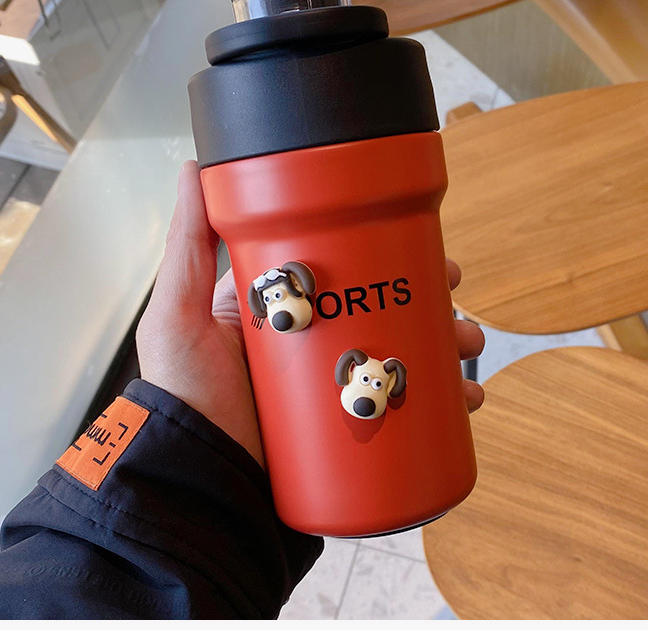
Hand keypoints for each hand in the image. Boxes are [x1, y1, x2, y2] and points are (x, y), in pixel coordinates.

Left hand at [136, 161, 484, 468]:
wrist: (196, 479)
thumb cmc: (183, 394)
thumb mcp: (179, 313)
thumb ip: (188, 245)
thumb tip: (198, 168)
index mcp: (287, 307)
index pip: (352, 271)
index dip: (396, 258)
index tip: (432, 253)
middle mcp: (316, 342)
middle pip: (388, 312)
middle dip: (434, 308)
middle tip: (458, 308)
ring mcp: (334, 385)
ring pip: (404, 357)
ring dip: (446, 352)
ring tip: (468, 351)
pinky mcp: (347, 423)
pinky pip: (403, 408)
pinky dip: (440, 404)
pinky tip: (465, 401)